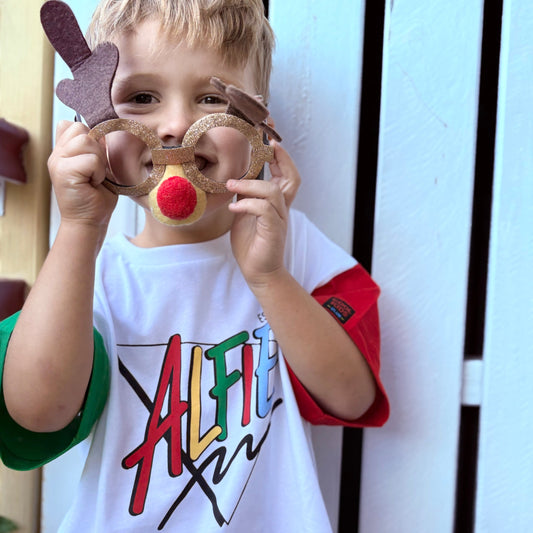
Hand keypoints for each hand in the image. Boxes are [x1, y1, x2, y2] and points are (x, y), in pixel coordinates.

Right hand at [48, 120, 116, 227]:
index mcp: (63, 151)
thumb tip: (101, 131)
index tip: (95, 160)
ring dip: (98, 161)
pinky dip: (98, 172)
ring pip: (86, 142)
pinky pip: (91, 159)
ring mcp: (57, 162)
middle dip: (96, 149)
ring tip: (94, 178)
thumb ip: (94, 149)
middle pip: (80, 128)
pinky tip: (93, 184)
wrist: (90, 222)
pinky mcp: (63, 172)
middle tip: (95, 171)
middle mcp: (57, 154)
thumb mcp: (98, 168)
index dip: (91, 138)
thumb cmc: (97, 198)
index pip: (74, 124)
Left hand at [226, 141, 300, 287]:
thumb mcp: (244, 215)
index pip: (285, 174)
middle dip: (282, 159)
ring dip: (250, 186)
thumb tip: (235, 180)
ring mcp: (279, 219)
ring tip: (231, 186)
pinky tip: (233, 209)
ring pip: (273, 191)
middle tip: (267, 145)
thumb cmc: (251, 244)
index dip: (281, 156)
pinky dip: (248, 205)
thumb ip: (244, 197)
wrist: (257, 272)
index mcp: (276, 203)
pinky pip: (264, 209)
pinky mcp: (273, 230)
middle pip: (292, 178)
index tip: (269, 139)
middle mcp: (282, 208)